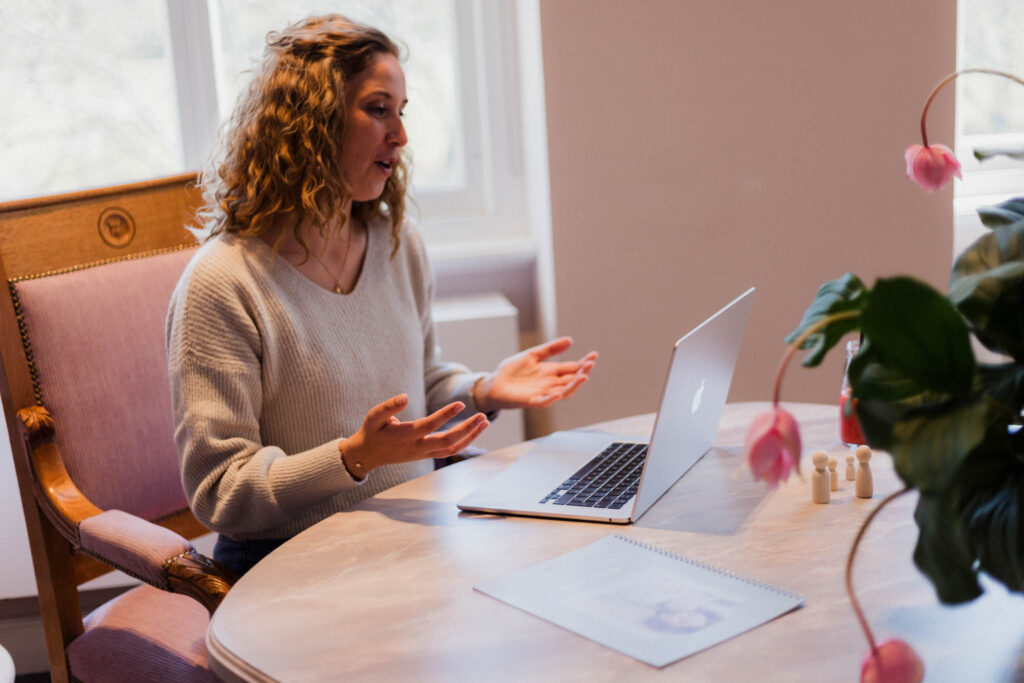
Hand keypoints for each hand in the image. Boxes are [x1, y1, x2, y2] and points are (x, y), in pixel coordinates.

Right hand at [343, 394, 488, 475]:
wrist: (368, 455)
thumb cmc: (372, 432)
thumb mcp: (373, 416)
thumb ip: (388, 406)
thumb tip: (405, 397)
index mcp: (404, 436)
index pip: (429, 426)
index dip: (445, 415)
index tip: (460, 404)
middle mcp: (417, 447)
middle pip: (447, 442)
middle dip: (467, 430)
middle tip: (482, 416)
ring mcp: (423, 454)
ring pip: (452, 449)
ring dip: (470, 437)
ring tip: (485, 421)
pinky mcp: (427, 455)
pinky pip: (450, 451)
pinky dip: (465, 442)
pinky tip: (475, 431)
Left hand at [474, 337, 596, 411]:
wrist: (494, 383)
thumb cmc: (512, 370)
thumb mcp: (533, 355)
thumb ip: (550, 349)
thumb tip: (570, 340)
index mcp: (551, 372)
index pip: (572, 368)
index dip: (584, 363)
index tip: (594, 355)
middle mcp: (550, 383)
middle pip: (571, 380)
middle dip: (582, 373)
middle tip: (590, 364)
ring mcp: (542, 392)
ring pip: (563, 391)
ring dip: (574, 385)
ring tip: (583, 376)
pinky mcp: (530, 400)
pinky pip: (544, 401)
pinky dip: (551, 398)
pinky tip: (559, 393)